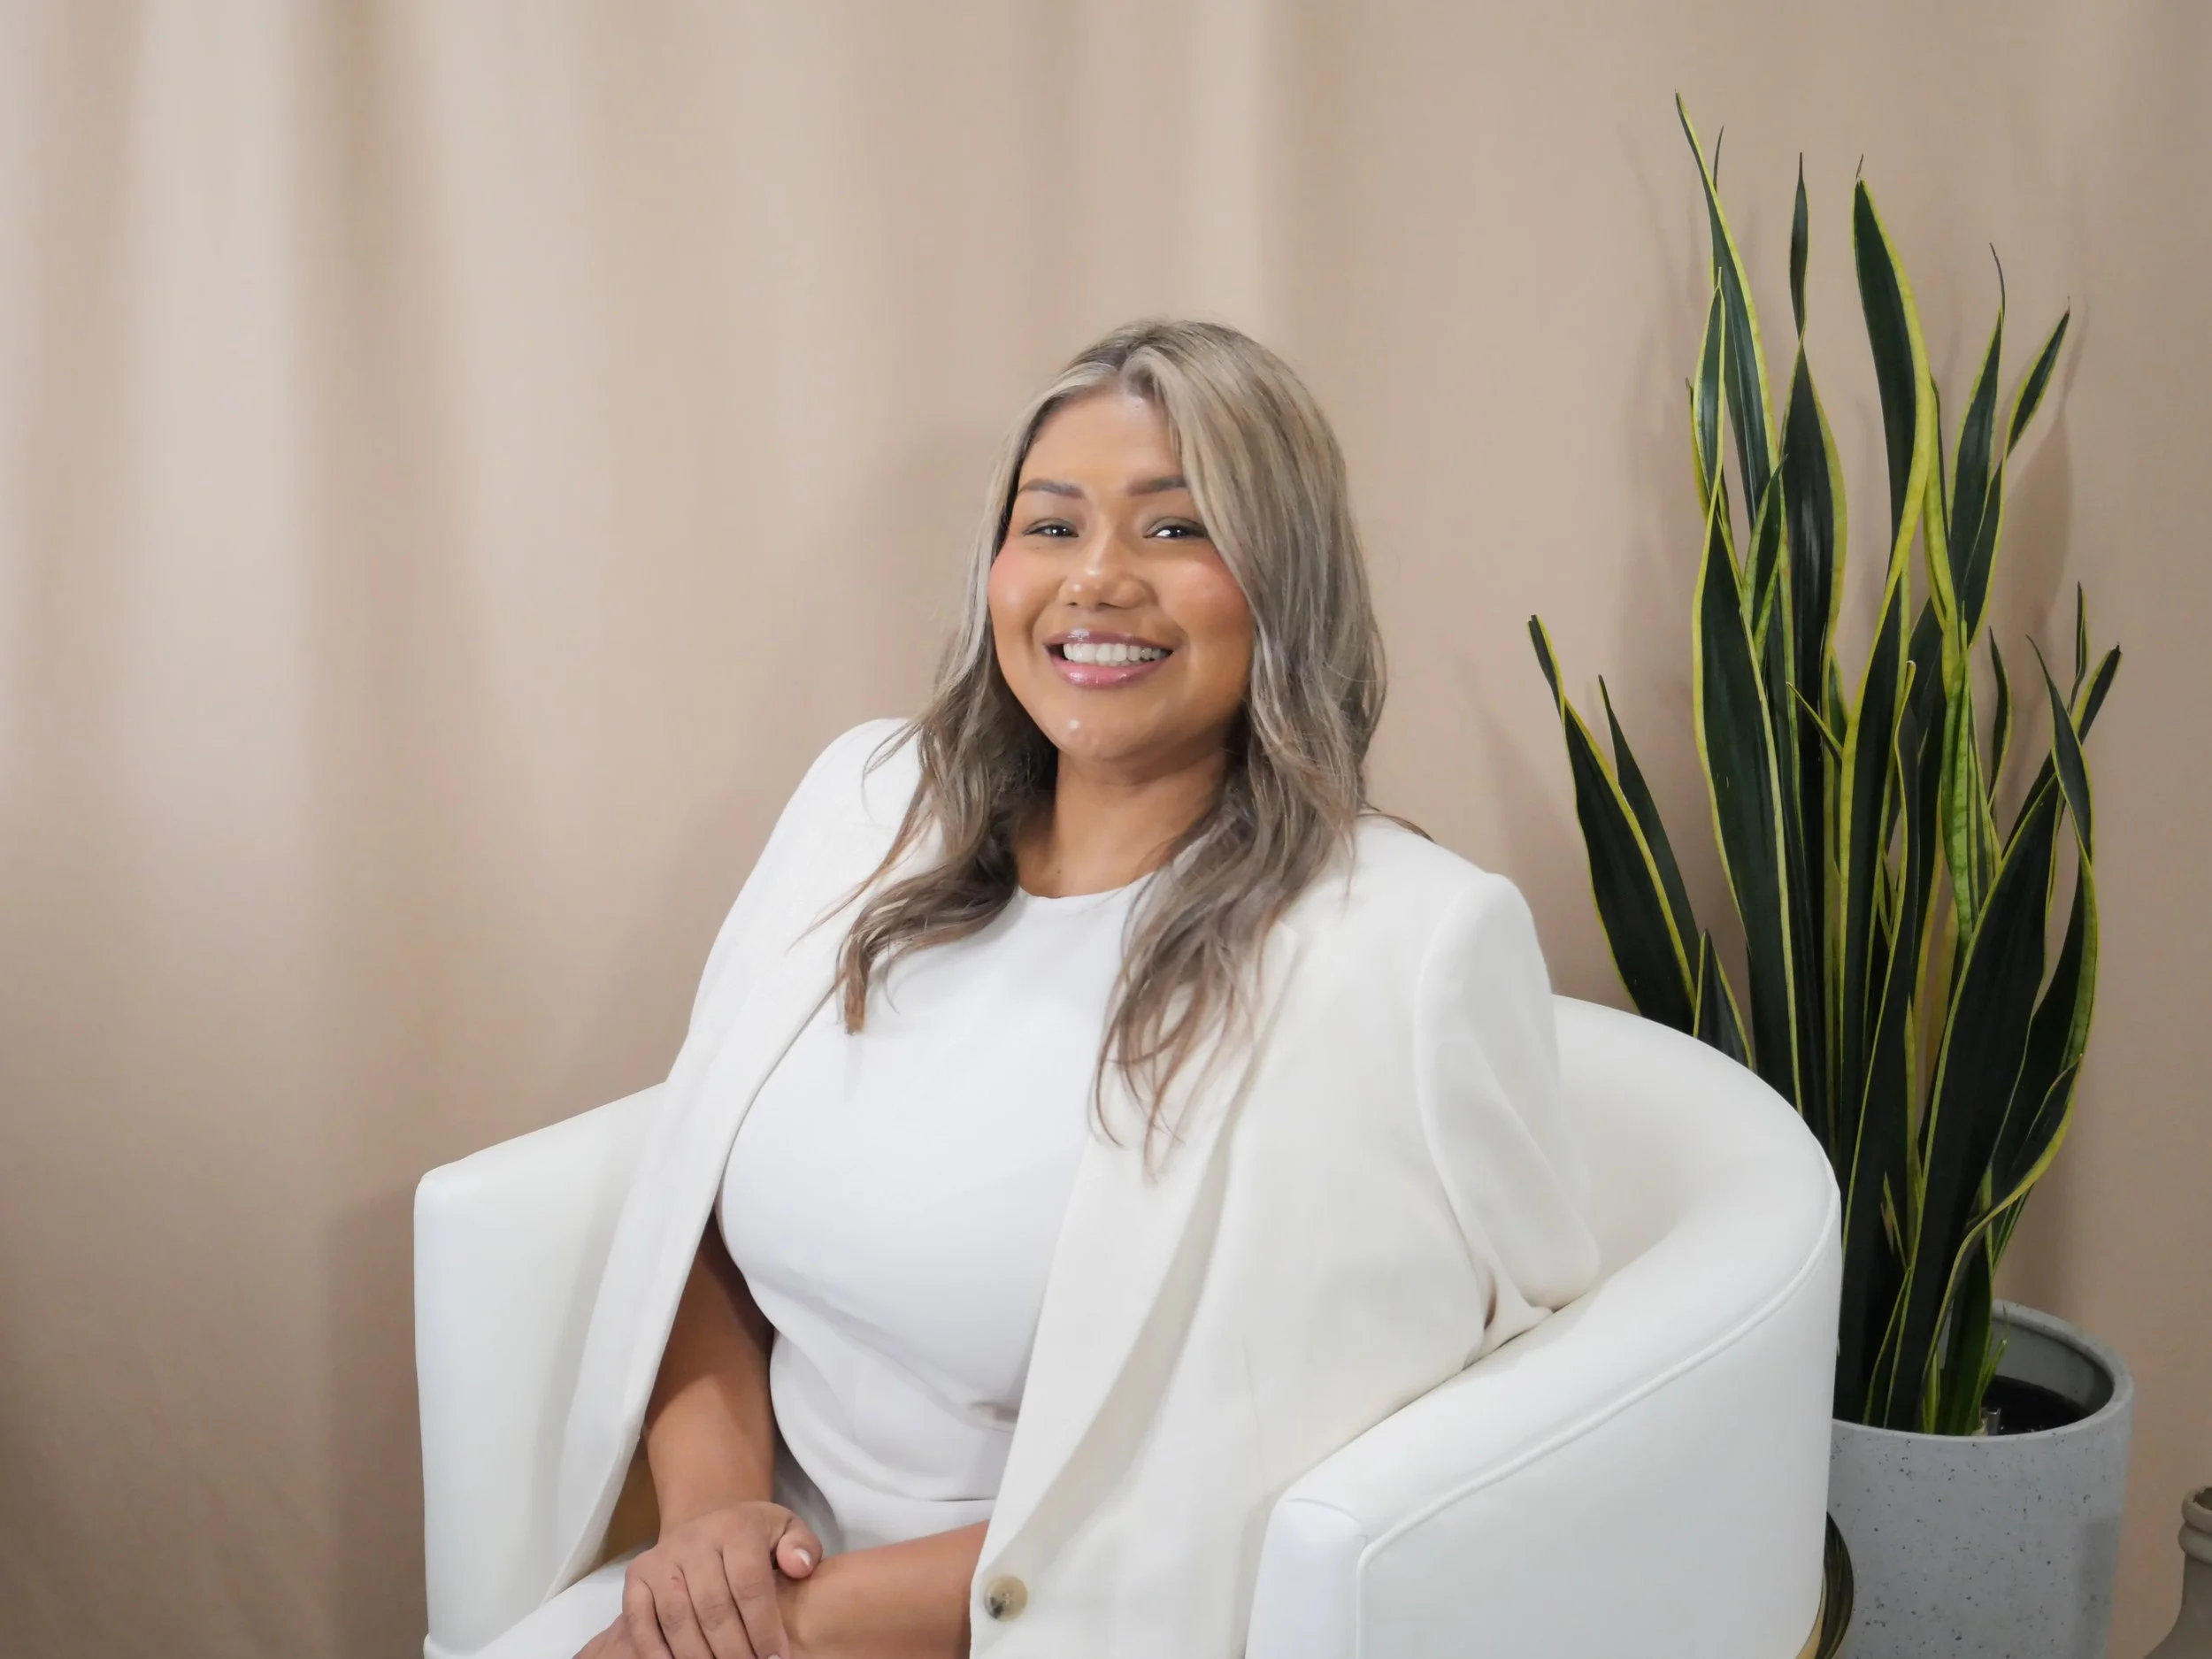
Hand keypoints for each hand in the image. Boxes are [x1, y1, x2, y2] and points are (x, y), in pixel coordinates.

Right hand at [573, 1501, 820, 1658]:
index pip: (749, 1584)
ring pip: (677, 1617)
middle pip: (713, 1607)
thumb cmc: (755, 1539)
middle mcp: (694, 1540)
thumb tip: (799, 1567)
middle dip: (734, 1651)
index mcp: (736, 1527)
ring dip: (698, 1656)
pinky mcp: (637, 1576)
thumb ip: (802, 1548)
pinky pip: (639, 1620)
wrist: (709, 1522)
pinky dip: (653, 1652)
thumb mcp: (786, 1531)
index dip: (763, 1627)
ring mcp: (661, 1558)